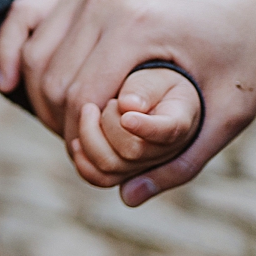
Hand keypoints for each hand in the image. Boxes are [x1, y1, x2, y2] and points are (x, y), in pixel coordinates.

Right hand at [0, 0, 255, 204]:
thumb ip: (181, 161)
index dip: (80, 139)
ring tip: (65, 125)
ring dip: (38, 97)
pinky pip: (23, 15)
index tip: (98, 162)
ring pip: (34, 54)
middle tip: (83, 148)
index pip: (81, 96)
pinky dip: (7, 49)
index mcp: (139, 25)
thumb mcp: (230, 115)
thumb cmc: (246, 58)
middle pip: (52, 78)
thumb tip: (127, 197)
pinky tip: (7, 82)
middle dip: (59, 123)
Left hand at [65, 67, 201, 186]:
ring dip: (91, 136)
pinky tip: (77, 141)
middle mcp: (167, 153)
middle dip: (109, 120)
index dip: (147, 128)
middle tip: (109, 100)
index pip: (169, 131)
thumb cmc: (154, 86)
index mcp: (179, 122)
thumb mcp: (155, 76)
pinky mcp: (123, 175)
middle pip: (131, 149)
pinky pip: (99, 178)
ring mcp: (145, 168)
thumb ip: (145, 88)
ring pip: (110, 166)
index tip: (126, 117)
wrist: (154, 102)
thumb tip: (128, 106)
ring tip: (90, 111)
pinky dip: (82, 160)